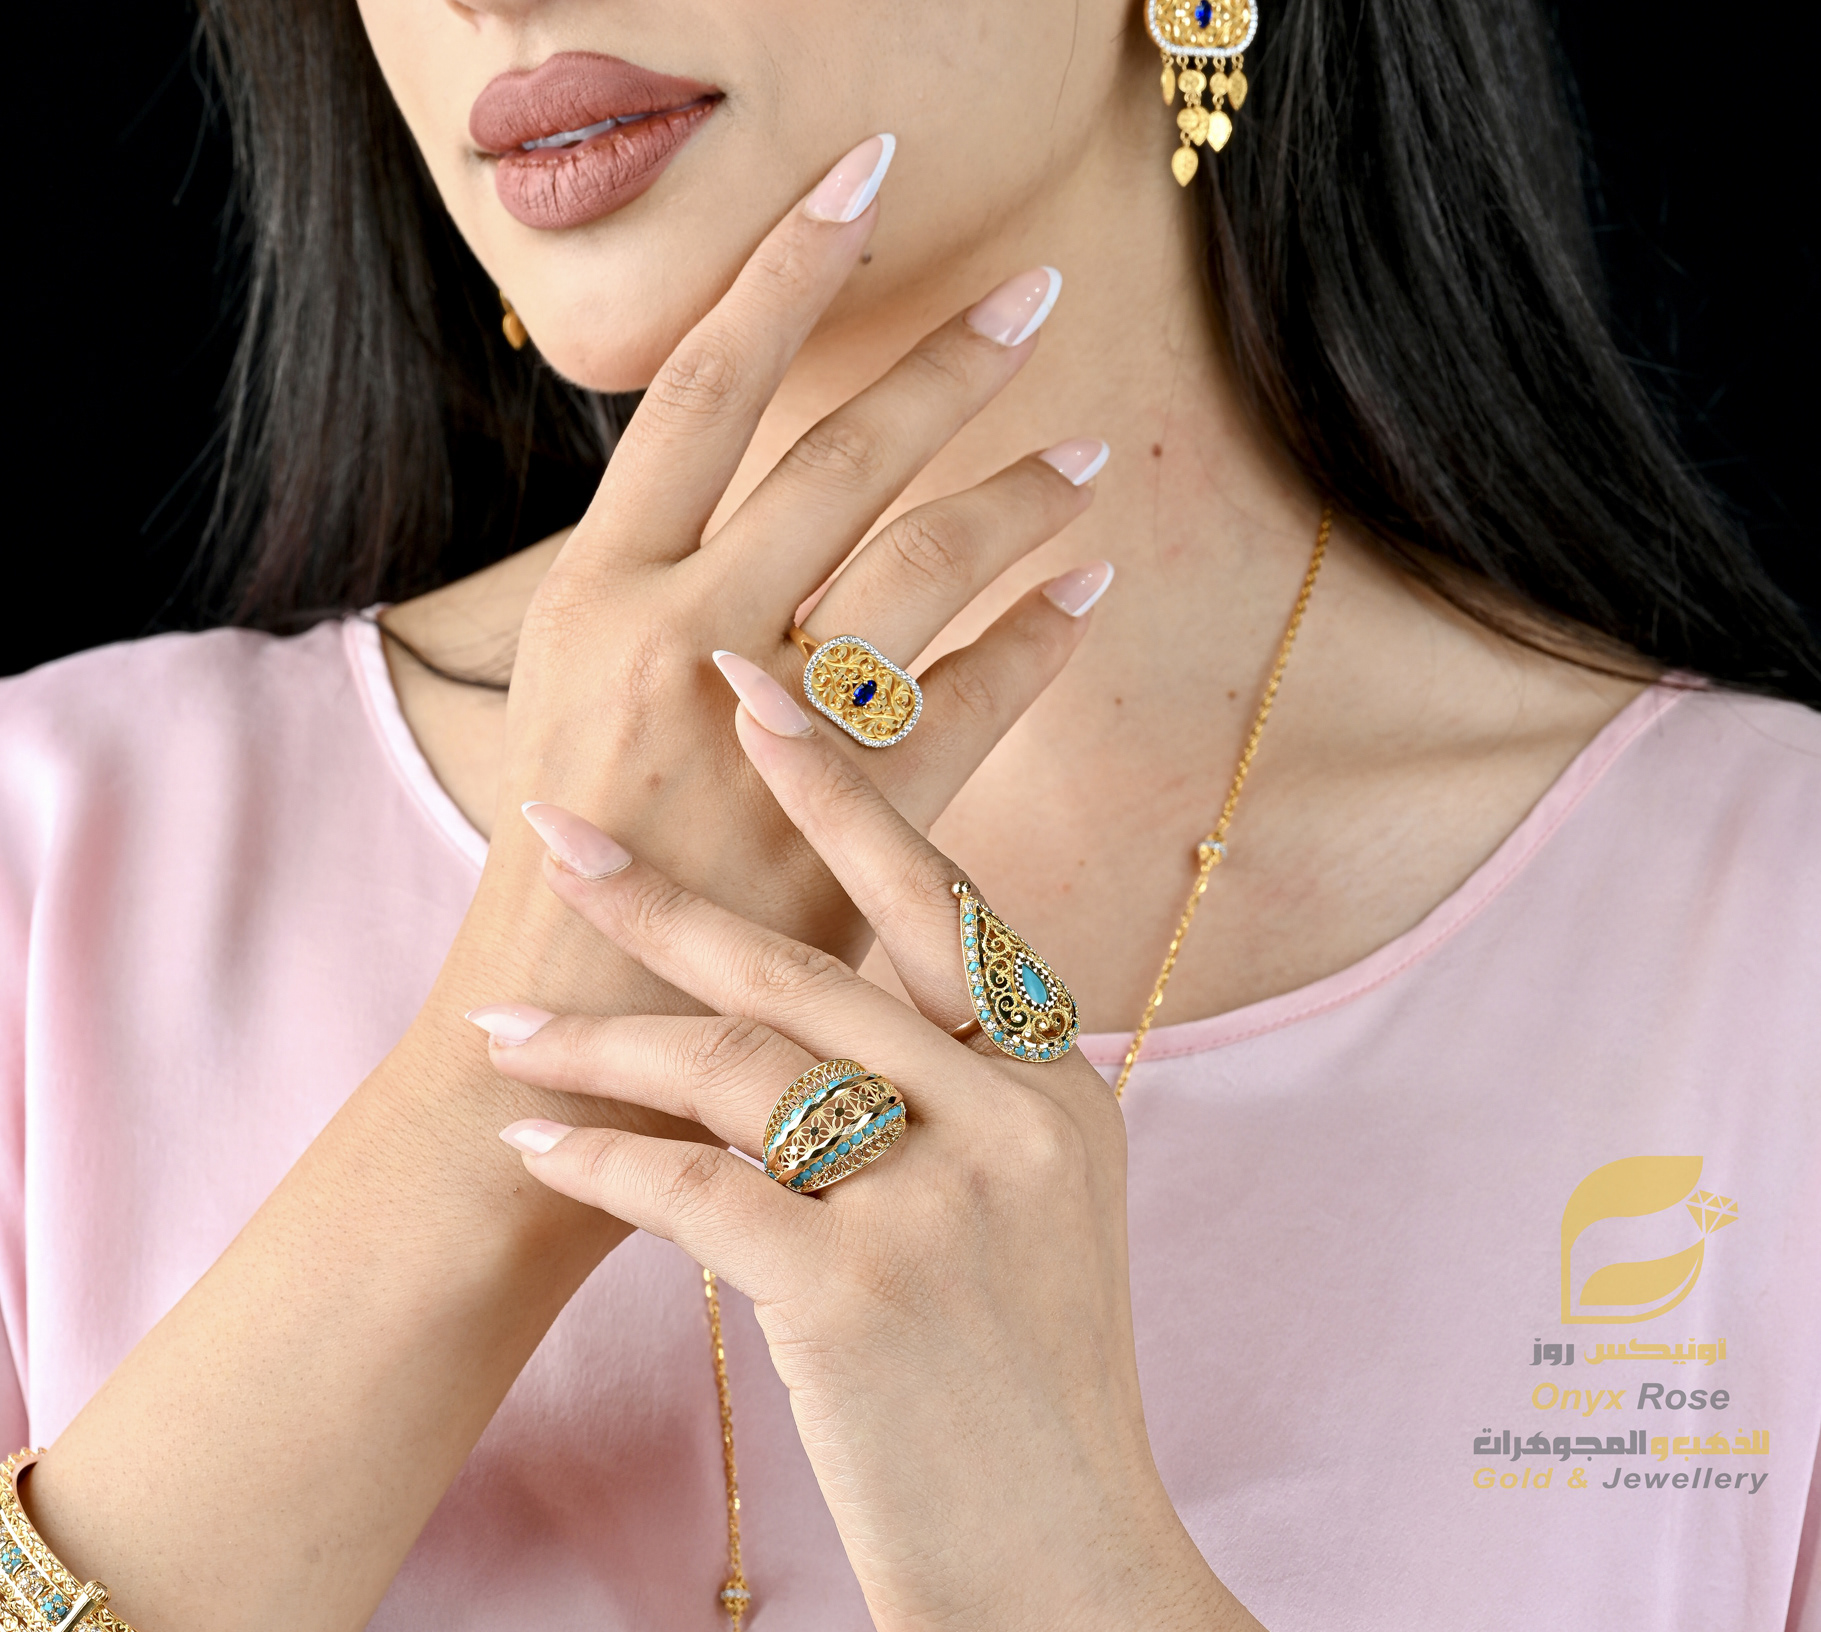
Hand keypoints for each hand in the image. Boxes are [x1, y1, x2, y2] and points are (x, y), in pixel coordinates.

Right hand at [480, 136, 1106, 968]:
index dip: (784, 270)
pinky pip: (968, 704)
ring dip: (1016, 497)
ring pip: (917, 564)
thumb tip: (752, 500)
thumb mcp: (569, 700)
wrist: (551, 1045)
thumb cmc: (573, 874)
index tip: (863, 187)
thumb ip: (657, 594)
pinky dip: (1034, 641)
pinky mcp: (837, 831)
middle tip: (1034, 298)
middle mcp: (669, 637)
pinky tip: (1081, 597)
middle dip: (948, 365)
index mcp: (591, 590)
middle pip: (834, 455)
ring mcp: (755, 734)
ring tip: (1084, 454)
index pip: (699, 389)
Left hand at [482, 698, 1200, 1631]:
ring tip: (504, 1024)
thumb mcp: (1034, 1228)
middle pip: (813, 959)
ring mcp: (944, 1198)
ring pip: (737, 1066)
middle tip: (559, 816)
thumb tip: (834, 1023)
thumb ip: (962, 1109)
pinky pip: (689, 1185)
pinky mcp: (858, 1290)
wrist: (1071, 1582)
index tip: (752, 689)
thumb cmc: (1024, 1414)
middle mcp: (1016, 1115)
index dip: (838, 788)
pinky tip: (534, 1142)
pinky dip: (598, 1160)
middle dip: (670, 886)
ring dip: (601, 1040)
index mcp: (1060, 1084)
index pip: (935, 902)